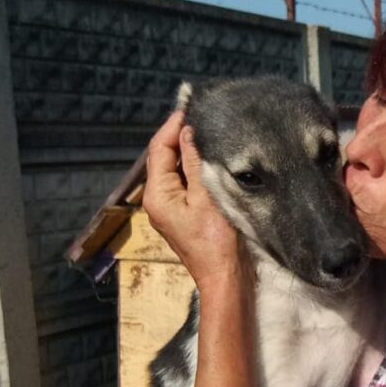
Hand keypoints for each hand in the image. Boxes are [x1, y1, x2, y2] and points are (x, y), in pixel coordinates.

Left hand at [142, 110, 247, 290]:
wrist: (227, 278)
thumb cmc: (217, 242)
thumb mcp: (207, 196)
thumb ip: (196, 163)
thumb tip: (188, 132)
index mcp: (158, 195)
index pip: (159, 150)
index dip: (172, 126)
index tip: (190, 108)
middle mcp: (159, 200)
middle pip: (165, 157)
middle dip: (181, 135)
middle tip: (202, 115)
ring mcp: (173, 208)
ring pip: (177, 169)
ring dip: (191, 150)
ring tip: (210, 131)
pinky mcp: (187, 213)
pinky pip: (188, 182)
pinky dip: (197, 167)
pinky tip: (214, 157)